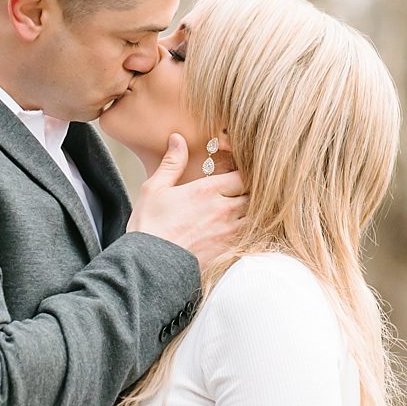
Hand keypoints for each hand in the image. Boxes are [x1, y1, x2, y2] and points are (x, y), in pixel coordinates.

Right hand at [128, 134, 246, 270]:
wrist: (148, 266)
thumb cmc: (149, 226)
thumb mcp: (155, 189)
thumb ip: (172, 163)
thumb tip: (178, 139)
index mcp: (208, 191)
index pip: (243, 174)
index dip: (245, 173)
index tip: (238, 175)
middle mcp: (224, 209)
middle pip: (255, 194)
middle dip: (253, 192)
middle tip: (245, 192)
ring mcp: (230, 232)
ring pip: (257, 215)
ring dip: (255, 211)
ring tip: (247, 210)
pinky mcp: (230, 251)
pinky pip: (253, 237)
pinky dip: (254, 231)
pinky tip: (245, 231)